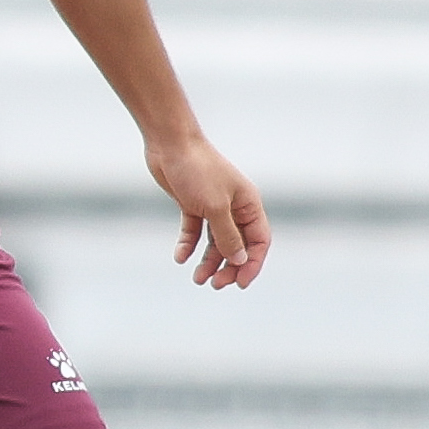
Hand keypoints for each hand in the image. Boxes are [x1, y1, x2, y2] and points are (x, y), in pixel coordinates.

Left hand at [149, 131, 267, 287]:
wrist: (169, 144)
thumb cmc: (197, 170)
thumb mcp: (216, 208)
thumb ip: (228, 236)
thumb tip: (240, 261)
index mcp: (249, 204)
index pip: (259, 241)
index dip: (252, 263)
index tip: (239, 284)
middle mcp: (234, 207)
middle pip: (237, 245)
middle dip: (228, 266)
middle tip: (214, 284)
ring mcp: (212, 206)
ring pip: (215, 242)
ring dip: (209, 261)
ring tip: (197, 279)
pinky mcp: (191, 204)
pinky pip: (194, 232)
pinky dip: (189, 245)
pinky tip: (180, 257)